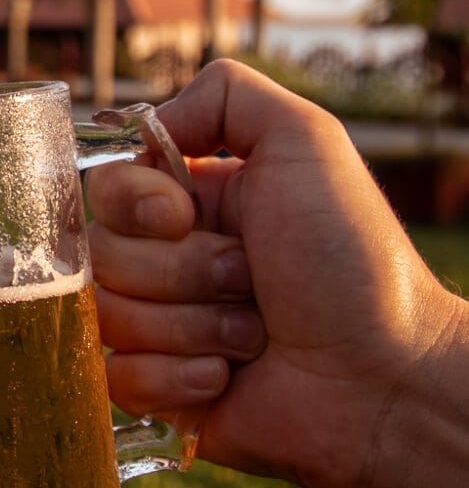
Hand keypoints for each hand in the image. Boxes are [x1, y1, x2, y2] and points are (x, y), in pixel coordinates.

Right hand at [85, 59, 468, 487]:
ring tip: (254, 335)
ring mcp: (162, 328)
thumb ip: (224, 95)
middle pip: (103, 253)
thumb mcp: (306, 140)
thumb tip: (147, 124)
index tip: (185, 216)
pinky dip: (178, 377)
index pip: (107, 188)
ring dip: (193, 325)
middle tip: (250, 281)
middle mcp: (172, 261)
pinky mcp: (160, 392)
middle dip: (183, 271)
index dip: (137, 204)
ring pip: (109, 315)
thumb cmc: (353, 261)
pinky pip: (118, 376)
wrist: (383, 378)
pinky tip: (228, 378)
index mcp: (193, 202)